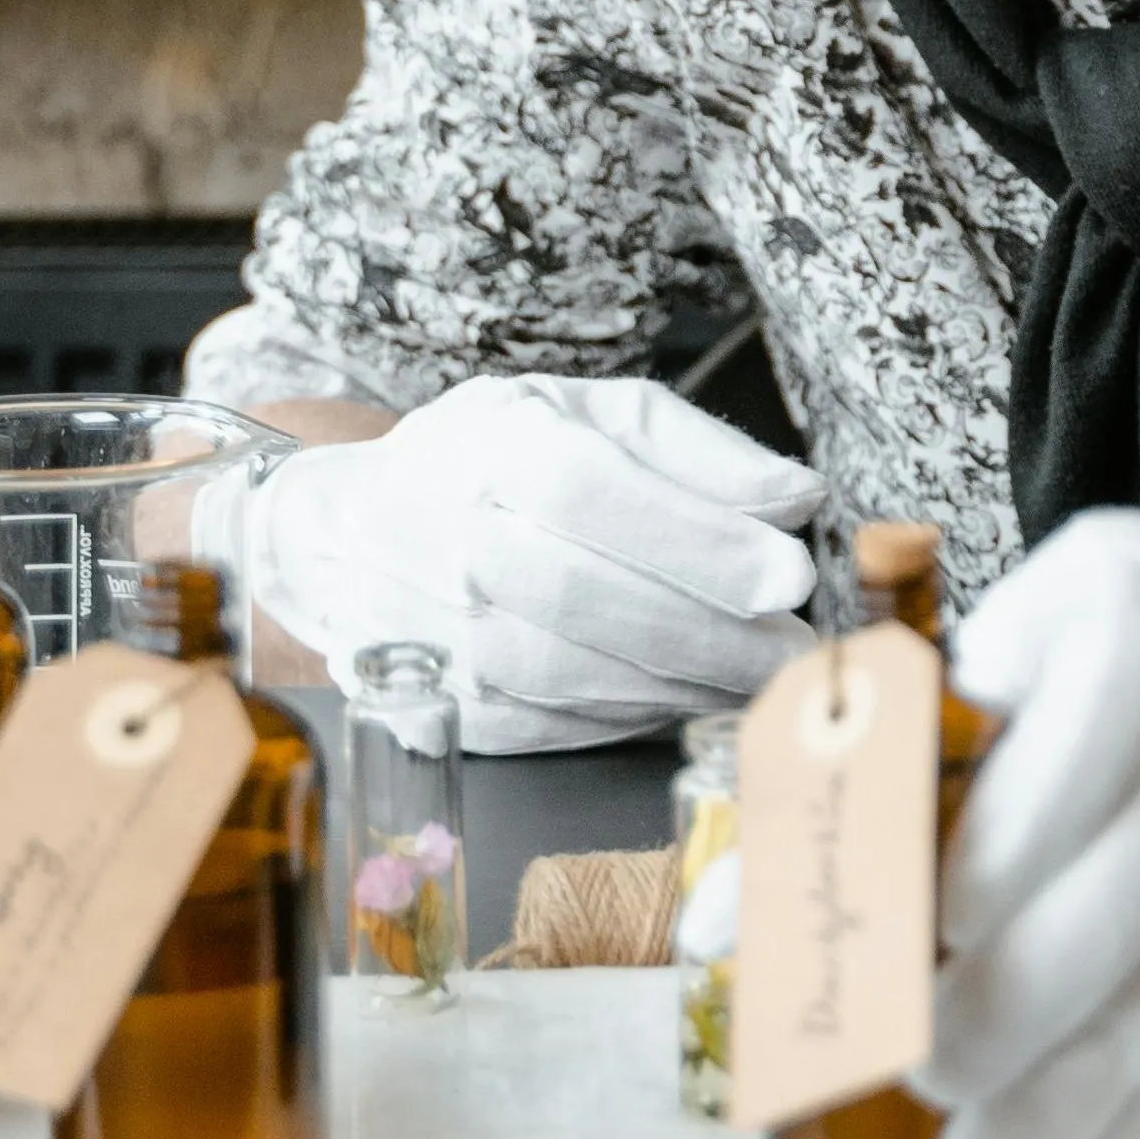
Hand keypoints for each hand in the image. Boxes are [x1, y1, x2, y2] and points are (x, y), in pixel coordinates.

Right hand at [192, 374, 823, 749]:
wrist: (344, 534)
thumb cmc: (489, 461)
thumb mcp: (589, 414)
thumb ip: (696, 450)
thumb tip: (795, 497)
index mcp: (486, 446)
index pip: (590, 492)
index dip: (695, 538)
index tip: (790, 572)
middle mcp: (442, 538)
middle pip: (583, 595)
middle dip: (709, 630)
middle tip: (795, 646)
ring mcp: (428, 632)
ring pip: (567, 674)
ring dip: (681, 685)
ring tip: (759, 676)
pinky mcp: (432, 706)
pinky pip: (546, 724)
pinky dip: (630, 717)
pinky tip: (687, 699)